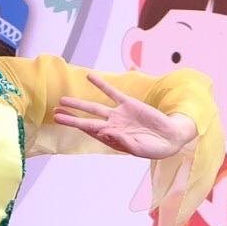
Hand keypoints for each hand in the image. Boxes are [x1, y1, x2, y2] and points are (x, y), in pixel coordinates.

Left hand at [54, 73, 197, 159]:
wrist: (171, 137)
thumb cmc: (155, 148)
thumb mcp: (138, 148)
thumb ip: (122, 141)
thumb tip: (105, 133)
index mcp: (112, 138)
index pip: (89, 131)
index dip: (76, 125)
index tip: (61, 120)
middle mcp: (112, 126)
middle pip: (87, 120)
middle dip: (71, 117)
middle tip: (54, 113)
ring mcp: (119, 114)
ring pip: (95, 107)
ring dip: (80, 103)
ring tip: (63, 100)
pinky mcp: (129, 104)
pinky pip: (112, 92)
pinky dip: (101, 84)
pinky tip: (90, 77)